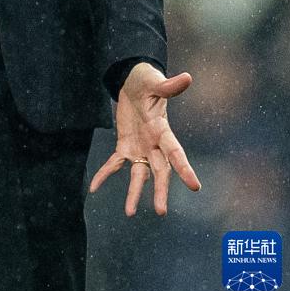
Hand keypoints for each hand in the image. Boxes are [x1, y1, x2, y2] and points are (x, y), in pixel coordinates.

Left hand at [89, 62, 200, 215]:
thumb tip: (187, 77)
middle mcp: (154, 144)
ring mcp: (140, 148)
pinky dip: (104, 174)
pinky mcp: (124, 146)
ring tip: (129, 213)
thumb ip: (168, 86)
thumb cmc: (148, 83)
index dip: (185, 168)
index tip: (195, 187)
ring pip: (139, 175)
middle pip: (160, 171)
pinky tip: (94, 187)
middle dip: (160, 190)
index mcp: (163, 130)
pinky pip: (114, 164)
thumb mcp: (155, 83)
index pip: (176, 152)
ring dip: (134, 193)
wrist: (134, 84)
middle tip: (161, 211)